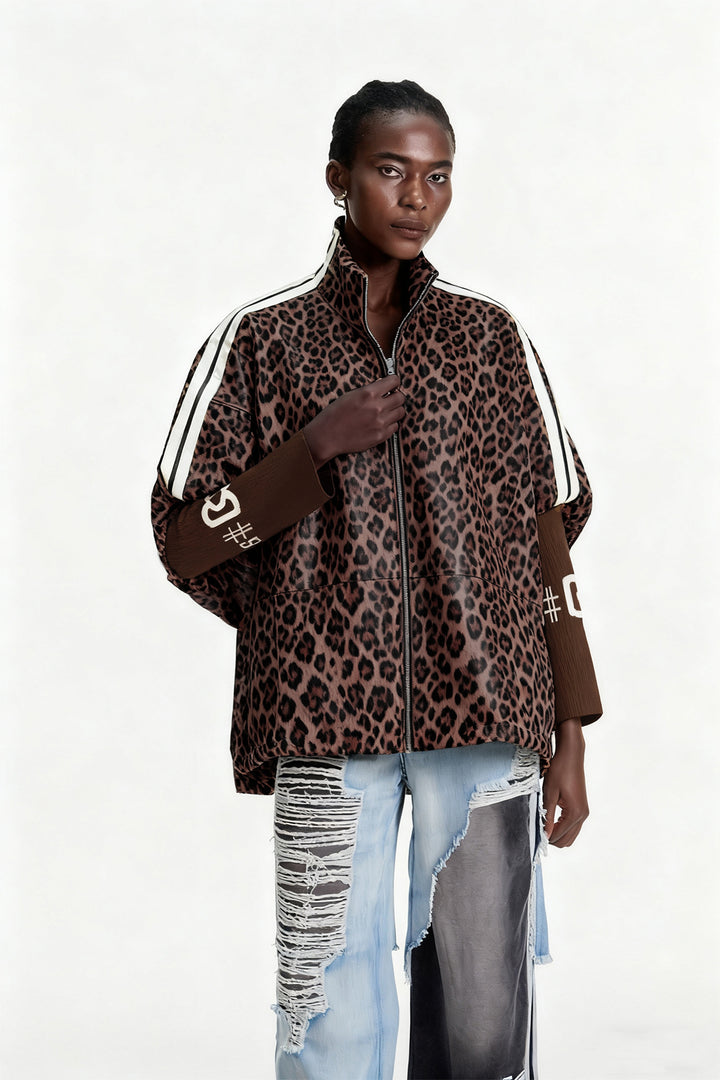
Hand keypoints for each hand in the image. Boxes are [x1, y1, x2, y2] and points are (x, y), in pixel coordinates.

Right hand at [303, 374, 406, 467]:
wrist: (326, 437)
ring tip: (386, 411)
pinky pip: (395, 427)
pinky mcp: (381, 436)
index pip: (394, 381)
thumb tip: (383, 387)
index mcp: (368, 393)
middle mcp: (377, 407)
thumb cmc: (333, 415)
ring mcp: (380, 423)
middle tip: (390, 398)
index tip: (392, 384)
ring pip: (401, 412)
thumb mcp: (350, 395)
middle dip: (396, 396)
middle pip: (401, 397)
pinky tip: (381, 423)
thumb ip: (369, 391)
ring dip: (395, 410)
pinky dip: (391, 424)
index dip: (394, 382)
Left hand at [542, 718, 588, 847]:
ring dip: (558, 833)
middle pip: (566, 840)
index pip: (559, 836)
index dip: (546, 837)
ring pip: (571, 835)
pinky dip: (563, 827)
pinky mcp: (582, 808)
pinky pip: (573, 826)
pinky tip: (552, 818)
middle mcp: (583, 815)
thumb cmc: (559, 771)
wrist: (571, 755)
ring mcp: (584, 812)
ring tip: (544, 823)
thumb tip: (546, 835)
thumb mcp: (549, 794)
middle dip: (552, 838)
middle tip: (538, 829)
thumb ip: (548, 816)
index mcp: (575, 813)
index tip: (533, 834)